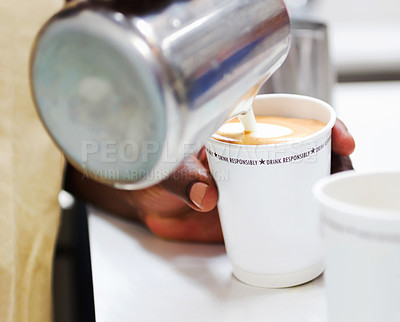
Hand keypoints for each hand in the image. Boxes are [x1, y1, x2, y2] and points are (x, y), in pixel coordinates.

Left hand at [65, 119, 354, 243]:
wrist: (142, 198)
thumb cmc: (149, 167)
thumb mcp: (164, 165)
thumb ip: (183, 178)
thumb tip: (207, 195)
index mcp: (234, 127)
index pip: (285, 115)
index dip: (318, 121)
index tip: (336, 135)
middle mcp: (249, 150)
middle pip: (302, 144)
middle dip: (329, 153)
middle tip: (342, 166)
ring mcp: (252, 179)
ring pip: (296, 174)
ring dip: (320, 182)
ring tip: (333, 193)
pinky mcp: (248, 206)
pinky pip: (279, 206)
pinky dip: (299, 211)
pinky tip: (312, 218)